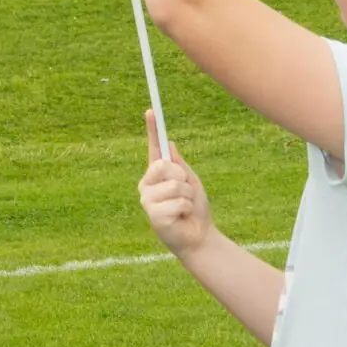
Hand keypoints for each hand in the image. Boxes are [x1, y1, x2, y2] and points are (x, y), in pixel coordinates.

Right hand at [138, 109, 214, 258]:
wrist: (199, 236)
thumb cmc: (194, 209)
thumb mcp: (191, 182)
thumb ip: (179, 165)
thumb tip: (170, 144)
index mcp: (156, 175)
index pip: (153, 149)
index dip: (152, 130)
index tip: (151, 111)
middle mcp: (147, 185)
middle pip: (164, 166)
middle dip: (181, 178)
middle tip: (185, 193)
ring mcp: (148, 201)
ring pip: (174, 185)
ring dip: (187, 197)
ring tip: (185, 208)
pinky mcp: (153, 216)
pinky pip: (177, 202)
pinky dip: (186, 209)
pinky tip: (181, 218)